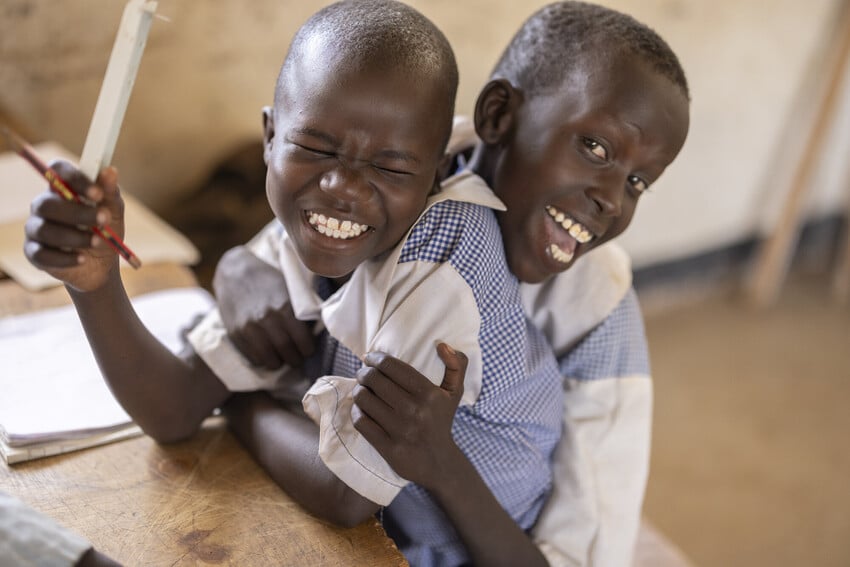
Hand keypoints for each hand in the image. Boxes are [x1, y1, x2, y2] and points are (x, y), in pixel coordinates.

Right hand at [23, 161, 122, 291]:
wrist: (102, 263)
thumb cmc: (104, 229)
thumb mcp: (113, 211)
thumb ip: (110, 193)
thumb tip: (110, 171)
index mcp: (61, 188)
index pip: (57, 171)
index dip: (75, 179)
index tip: (98, 193)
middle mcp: (43, 205)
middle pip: (47, 204)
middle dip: (77, 212)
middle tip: (103, 220)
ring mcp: (36, 229)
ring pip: (45, 230)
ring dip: (74, 236)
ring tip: (98, 241)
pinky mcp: (34, 253)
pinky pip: (42, 255)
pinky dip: (64, 258)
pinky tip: (83, 259)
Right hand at [213, 245, 314, 368]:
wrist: (236, 273)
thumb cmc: (269, 281)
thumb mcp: (290, 291)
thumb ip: (302, 312)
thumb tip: (314, 334)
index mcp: (285, 308)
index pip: (304, 342)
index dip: (308, 349)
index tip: (308, 350)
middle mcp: (268, 320)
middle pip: (288, 353)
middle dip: (295, 359)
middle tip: (296, 357)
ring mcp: (249, 328)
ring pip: (270, 360)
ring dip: (279, 362)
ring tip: (281, 357)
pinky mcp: (235, 334)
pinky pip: (253, 357)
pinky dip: (262, 358)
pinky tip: (266, 351)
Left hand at [352, 343, 466, 488]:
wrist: (440, 463)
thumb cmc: (442, 421)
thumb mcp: (455, 393)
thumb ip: (457, 365)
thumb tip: (442, 345)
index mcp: (429, 394)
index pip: (392, 367)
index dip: (375, 358)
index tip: (369, 358)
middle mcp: (415, 411)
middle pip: (375, 381)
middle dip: (364, 373)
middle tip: (363, 373)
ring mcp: (400, 431)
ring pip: (365, 400)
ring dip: (358, 390)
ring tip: (361, 389)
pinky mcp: (389, 448)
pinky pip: (361, 422)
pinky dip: (357, 412)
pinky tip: (360, 408)